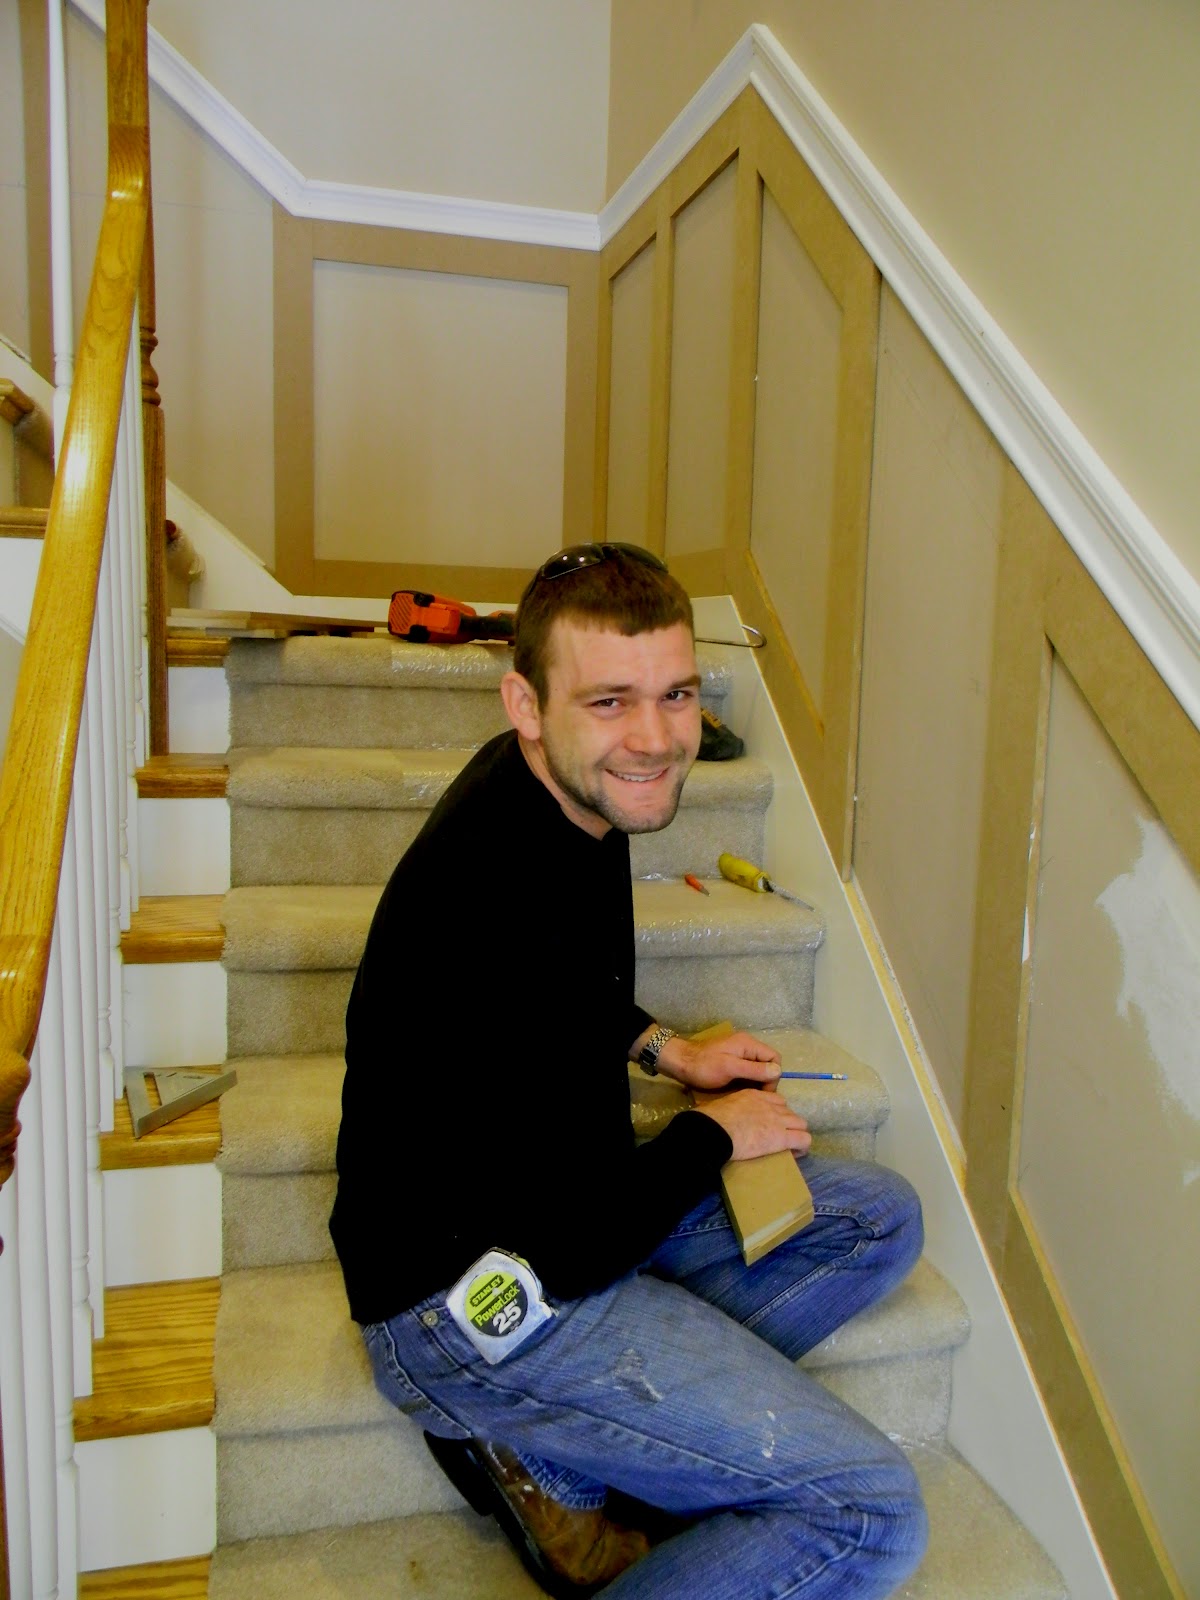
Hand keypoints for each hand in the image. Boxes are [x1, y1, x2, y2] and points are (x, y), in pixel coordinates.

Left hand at [655, 1031, 780, 1091]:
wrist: (680, 1063)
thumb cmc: (704, 1066)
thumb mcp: (729, 1068)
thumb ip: (754, 1069)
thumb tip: (777, 1071)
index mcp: (748, 1044)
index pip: (774, 1058)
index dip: (773, 1075)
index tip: (763, 1091)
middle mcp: (747, 1046)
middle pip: (767, 1064)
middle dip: (765, 1080)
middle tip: (755, 1096)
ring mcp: (739, 1053)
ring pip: (758, 1069)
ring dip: (755, 1082)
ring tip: (748, 1096)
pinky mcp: (732, 1061)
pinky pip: (748, 1071)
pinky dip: (747, 1081)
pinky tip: (740, 1091)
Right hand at [694, 1087, 810, 1162]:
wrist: (715, 1130)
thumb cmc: (710, 1120)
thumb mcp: (720, 1106)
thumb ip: (727, 1109)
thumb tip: (713, 1114)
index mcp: (753, 1095)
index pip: (776, 1100)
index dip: (776, 1111)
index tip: (771, 1122)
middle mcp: (769, 1105)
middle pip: (790, 1111)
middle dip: (788, 1122)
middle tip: (780, 1134)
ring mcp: (777, 1120)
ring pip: (801, 1123)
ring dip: (796, 1133)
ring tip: (790, 1145)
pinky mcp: (781, 1137)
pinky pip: (803, 1139)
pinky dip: (802, 1146)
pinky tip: (797, 1153)